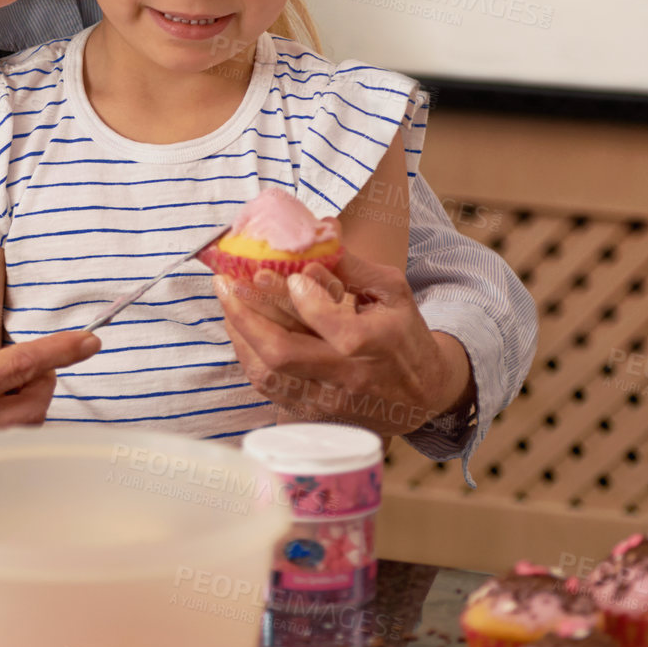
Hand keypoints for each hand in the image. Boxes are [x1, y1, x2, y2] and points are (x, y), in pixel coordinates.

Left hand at [214, 248, 473, 438]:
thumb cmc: (403, 334)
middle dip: (247, 315)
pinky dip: (249, 355)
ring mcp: (329, 400)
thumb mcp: (391, 292)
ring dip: (240, 334)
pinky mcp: (314, 414)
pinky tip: (241, 328)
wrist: (421, 395)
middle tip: (225, 283)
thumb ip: (352, 266)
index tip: (283, 274)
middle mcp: (350, 377)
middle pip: (284, 353)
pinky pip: (268, 388)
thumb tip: (318, 232)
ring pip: (268, 373)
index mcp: (378, 343)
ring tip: (228, 301)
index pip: (334, 327)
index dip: (303, 300)